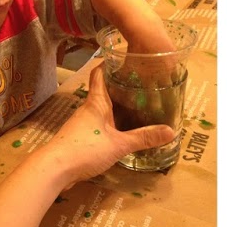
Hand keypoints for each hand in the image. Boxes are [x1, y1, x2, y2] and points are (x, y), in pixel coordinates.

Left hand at [41, 64, 176, 186]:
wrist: (54, 168)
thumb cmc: (85, 149)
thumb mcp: (119, 144)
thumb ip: (143, 138)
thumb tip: (171, 130)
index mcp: (95, 103)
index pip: (99, 75)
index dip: (108, 64)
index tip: (124, 58)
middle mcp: (87, 109)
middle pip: (103, 92)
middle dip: (120, 88)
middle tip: (143, 86)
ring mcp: (82, 123)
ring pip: (102, 109)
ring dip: (117, 107)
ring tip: (138, 107)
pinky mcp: (80, 138)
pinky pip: (99, 125)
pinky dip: (112, 123)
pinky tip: (122, 130)